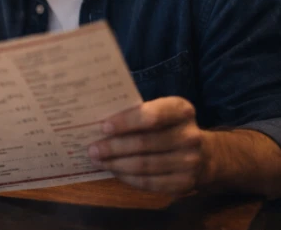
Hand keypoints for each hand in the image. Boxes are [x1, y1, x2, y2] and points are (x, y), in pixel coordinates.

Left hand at [88, 97, 207, 193]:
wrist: (203, 154)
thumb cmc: (168, 127)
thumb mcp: (160, 111)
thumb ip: (135, 112)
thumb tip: (97, 119)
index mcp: (181, 110)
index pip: (150, 116)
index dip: (125, 122)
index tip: (103, 127)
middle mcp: (189, 136)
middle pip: (144, 143)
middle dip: (113, 147)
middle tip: (92, 149)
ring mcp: (190, 162)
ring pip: (144, 165)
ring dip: (116, 164)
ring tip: (98, 161)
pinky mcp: (185, 183)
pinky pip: (149, 182)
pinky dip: (128, 178)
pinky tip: (115, 172)